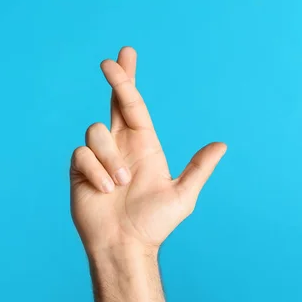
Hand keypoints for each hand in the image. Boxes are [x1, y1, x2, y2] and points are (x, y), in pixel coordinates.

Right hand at [70, 47, 225, 254]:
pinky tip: (104, 191)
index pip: (134, 106)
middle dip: (115, 80)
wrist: (122, 244)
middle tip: (109, 62)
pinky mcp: (80, 169)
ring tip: (119, 185)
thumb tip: (221, 145)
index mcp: (144, 145)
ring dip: (111, 159)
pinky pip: (82, 155)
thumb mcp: (182, 196)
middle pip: (113, 104)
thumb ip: (198, 169)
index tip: (123, 56)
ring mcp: (98, 157)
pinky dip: (96, 172)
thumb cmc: (152, 224)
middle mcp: (120, 146)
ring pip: (96, 133)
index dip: (128, 81)